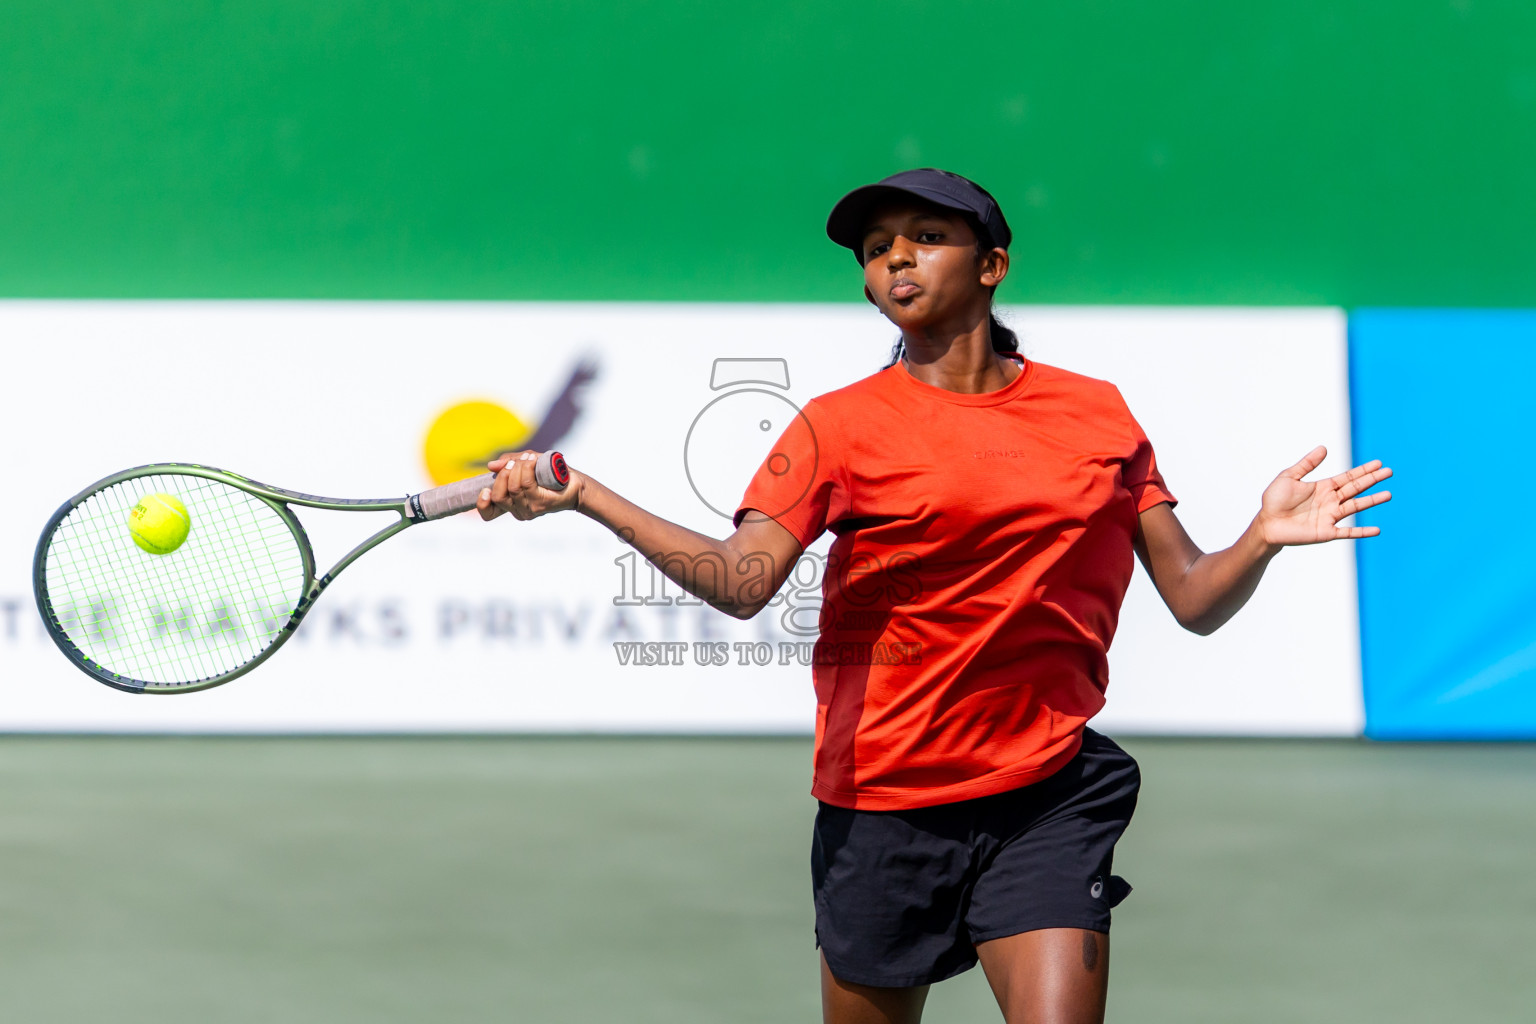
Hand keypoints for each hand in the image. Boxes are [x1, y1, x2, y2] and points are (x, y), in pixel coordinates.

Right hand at [475, 450, 581, 521]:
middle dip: (504, 474)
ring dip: (519, 467)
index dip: (482, 503)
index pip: (488, 513)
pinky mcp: (540, 505)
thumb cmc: (549, 473)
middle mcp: (518, 511)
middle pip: (498, 496)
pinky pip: (526, 484)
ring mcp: (529, 510)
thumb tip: (491, 466)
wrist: (575, 483)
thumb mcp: (525, 463)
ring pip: (513, 488)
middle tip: (515, 462)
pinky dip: (528, 467)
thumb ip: (508, 463)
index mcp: (510, 503)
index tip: (485, 490)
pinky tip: (534, 461)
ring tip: (530, 459)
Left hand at [1256, 445, 1391, 546]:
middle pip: (1355, 488)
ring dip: (1372, 501)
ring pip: (1355, 507)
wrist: (1266, 524)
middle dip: (1372, 480)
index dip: (1363, 470)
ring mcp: (1329, 517)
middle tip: (1389, 472)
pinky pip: (1347, 532)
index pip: (1347, 477)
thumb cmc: (1275, 501)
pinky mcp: (1326, 532)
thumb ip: (1307, 464)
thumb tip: (1324, 448)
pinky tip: (1376, 530)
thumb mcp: (1289, 477)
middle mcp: (1330, 501)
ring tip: (1388, 494)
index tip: (1378, 463)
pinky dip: (1361, 531)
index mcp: (1322, 488)